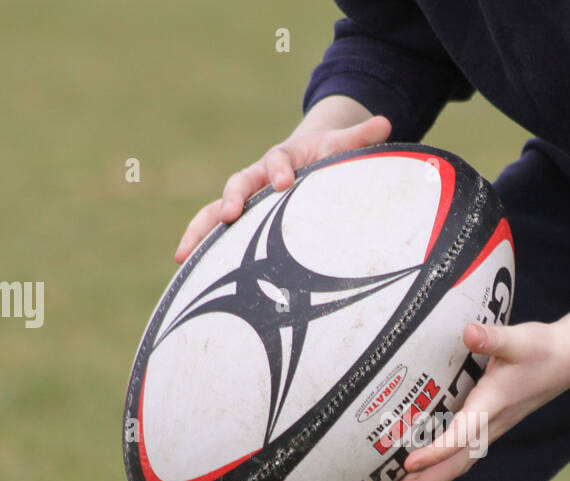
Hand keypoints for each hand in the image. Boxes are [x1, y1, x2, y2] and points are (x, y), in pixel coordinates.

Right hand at [174, 100, 390, 261]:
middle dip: (233, 199)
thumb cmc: (326, 157)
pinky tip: (185, 269)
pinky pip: (214, 233)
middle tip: (230, 214)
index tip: (285, 182)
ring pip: (215, 211)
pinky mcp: (240, 221)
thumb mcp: (343, 146)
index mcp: (283, 158)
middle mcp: (257, 177)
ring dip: (199, 230)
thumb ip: (360, 137)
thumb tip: (387, 124)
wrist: (305, 160)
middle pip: (238, 184)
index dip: (279, 170)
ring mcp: (245, 201)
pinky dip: (200, 248)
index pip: (278, 160)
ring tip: (183, 254)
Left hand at [387, 298, 569, 480]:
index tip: (409, 463)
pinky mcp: (490, 427)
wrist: (567, 359)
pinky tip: (421, 472)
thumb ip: (493, 337)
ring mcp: (492, 429)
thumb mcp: (519, 339)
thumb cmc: (541, 348)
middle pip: (456, 463)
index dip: (436, 451)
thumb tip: (470, 332)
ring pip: (459, 464)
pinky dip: (441, 469)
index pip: (462, 435)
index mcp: (493, 404)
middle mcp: (491, 424)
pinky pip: (463, 456)